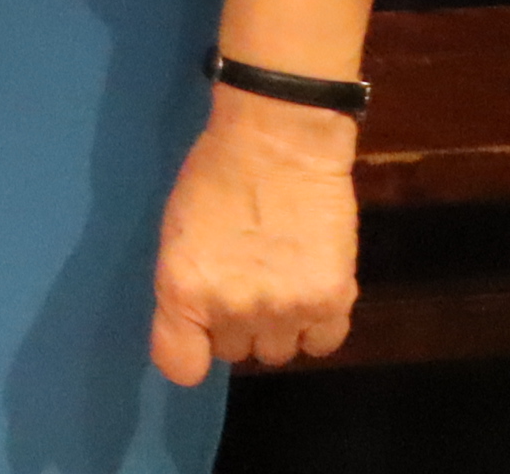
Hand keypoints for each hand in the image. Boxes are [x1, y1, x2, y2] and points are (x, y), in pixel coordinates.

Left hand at [152, 87, 359, 382]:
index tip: (196, 331)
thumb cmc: (215, 176)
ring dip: (277, 326)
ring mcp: (285, 309)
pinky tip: (310, 290)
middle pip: (233, 353)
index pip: (179, 365)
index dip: (189, 349)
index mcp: (182, 288)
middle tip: (242, 281)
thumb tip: (198, 323)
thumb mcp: (177, 231)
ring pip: (279, 352)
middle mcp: (232, 308)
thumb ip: (185, 285)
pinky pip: (323, 343)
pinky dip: (317, 325)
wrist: (278, 143)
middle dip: (234, 324)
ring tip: (278, 281)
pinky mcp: (332, 301)